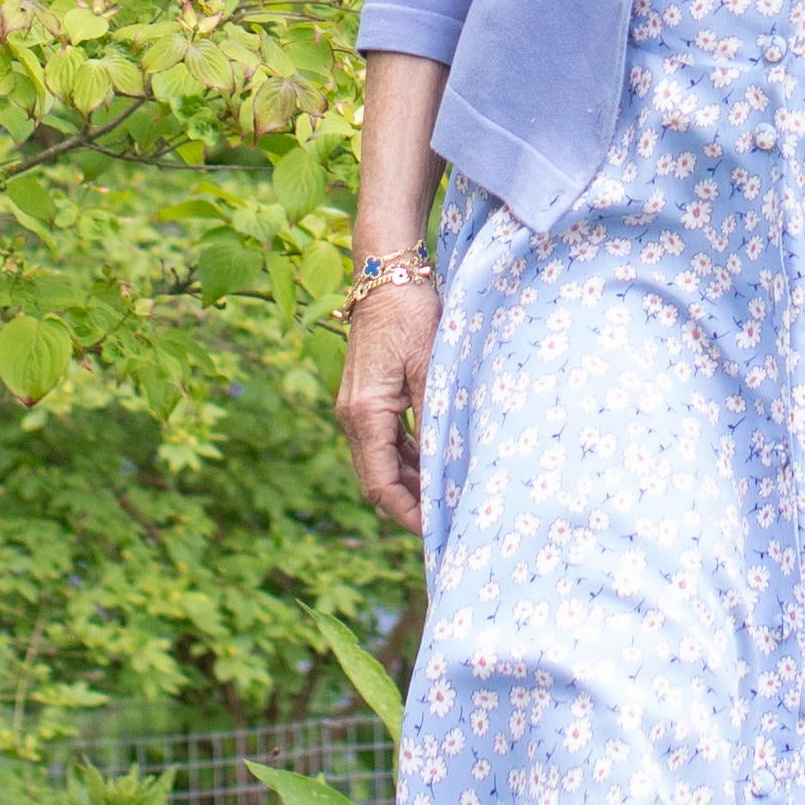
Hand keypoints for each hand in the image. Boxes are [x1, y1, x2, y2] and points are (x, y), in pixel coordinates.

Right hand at [336, 263, 435, 537]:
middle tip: (451, 519)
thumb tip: (448, 467)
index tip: (437, 530)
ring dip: (413, 481)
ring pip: (384, 462)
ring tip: (450, 495)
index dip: (408, 514)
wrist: (387, 274)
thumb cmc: (410, 316)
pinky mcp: (368, 397)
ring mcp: (358, 408)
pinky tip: (437, 461)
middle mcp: (354, 417)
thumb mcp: (430, 369)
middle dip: (412, 504)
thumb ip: (434, 420)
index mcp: (365, 415)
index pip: (380, 485)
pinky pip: (387, 441)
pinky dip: (409, 457)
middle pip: (379, 479)